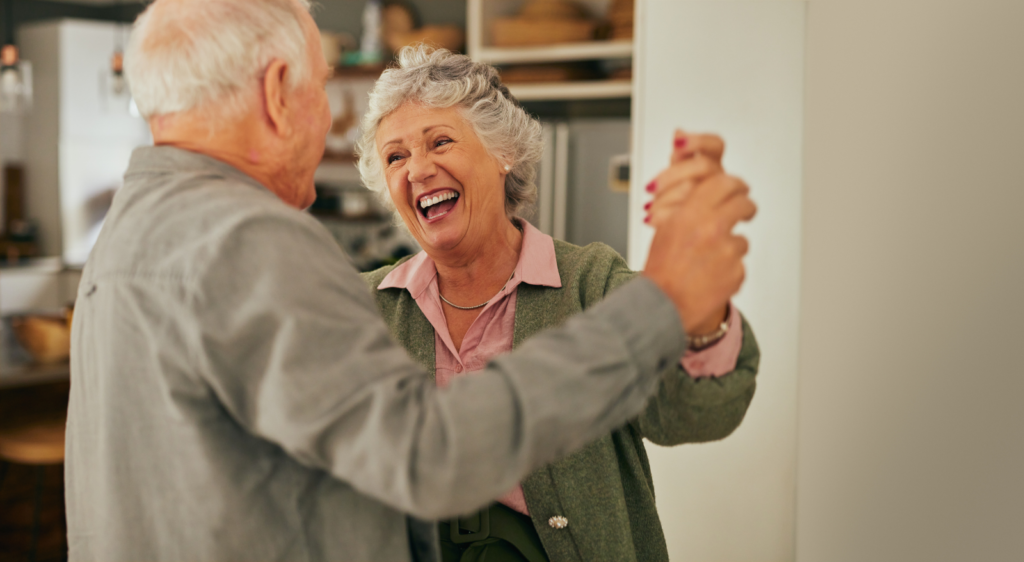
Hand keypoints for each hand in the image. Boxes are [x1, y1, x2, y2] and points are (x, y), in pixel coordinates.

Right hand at [642, 132, 755, 335]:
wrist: (661, 305)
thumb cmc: (661, 270)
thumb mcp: (667, 230)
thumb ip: (689, 210)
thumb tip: (710, 198)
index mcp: (691, 213)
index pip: (724, 183)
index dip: (735, 184)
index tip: (740, 189)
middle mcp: (712, 227)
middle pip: (743, 204)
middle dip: (747, 208)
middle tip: (746, 212)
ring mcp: (727, 251)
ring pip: (742, 240)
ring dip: (731, 247)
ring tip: (708, 263)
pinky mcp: (737, 272)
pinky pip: (739, 265)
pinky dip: (729, 270)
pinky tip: (710, 278)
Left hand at [643, 130, 725, 225]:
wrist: (689, 236)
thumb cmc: (687, 201)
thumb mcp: (682, 175)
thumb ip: (681, 155)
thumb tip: (678, 132)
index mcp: (712, 165)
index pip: (714, 146)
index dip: (698, 142)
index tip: (677, 142)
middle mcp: (717, 180)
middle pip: (704, 167)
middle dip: (672, 175)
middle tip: (650, 187)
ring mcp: (714, 200)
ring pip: (695, 191)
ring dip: (666, 199)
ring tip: (649, 208)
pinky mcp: (707, 220)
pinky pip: (689, 216)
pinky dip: (665, 216)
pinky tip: (651, 218)